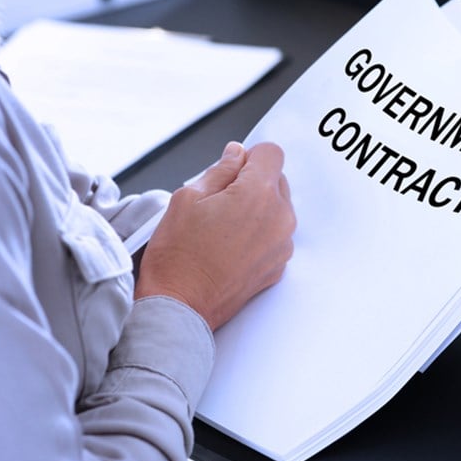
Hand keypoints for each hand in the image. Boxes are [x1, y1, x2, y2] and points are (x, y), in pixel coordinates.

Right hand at [135, 141, 295, 329]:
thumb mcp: (188, 198)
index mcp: (258, 195)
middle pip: (277, 181)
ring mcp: (283, 245)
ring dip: (257, 210)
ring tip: (223, 228)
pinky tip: (231, 247)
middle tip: (219, 203)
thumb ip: (220, 170)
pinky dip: (259, 235)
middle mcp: (280, 219)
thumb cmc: (177, 257)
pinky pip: (275, 237)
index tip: (232, 169)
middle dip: (252, 183)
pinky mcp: (279, 266)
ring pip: (278, 210)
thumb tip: (236, 155)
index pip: (272, 153)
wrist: (180, 306)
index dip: (249, 157)